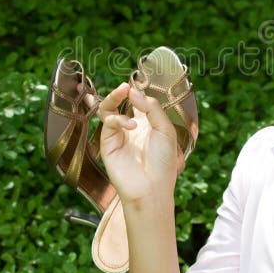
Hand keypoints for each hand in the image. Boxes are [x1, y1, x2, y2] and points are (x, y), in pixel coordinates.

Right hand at [93, 82, 180, 204]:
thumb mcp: (166, 130)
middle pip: (119, 103)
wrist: (152, 188)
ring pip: (108, 110)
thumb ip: (152, 109)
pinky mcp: (108, 144)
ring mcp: (118, 135)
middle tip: (125, 86)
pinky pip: (107, 124)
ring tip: (122, 92)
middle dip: (120, 92)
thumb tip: (134, 91)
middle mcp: (131, 127)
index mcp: (147, 123)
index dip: (136, 91)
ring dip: (113, 98)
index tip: (137, 84)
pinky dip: (118, 120)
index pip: (137, 101)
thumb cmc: (163, 162)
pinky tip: (131, 126)